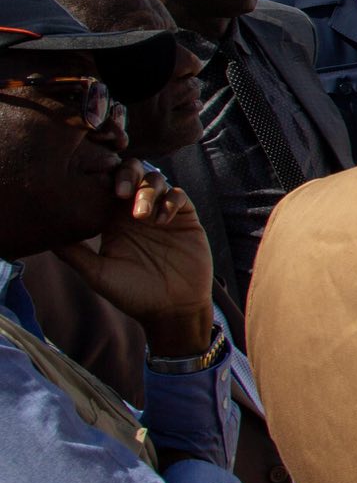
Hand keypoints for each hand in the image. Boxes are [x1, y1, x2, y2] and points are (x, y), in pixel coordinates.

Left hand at [54, 161, 212, 357]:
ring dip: (147, 190)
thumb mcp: (96, 273)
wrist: (172, 309)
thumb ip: (73, 252)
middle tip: (120, 192)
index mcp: (113, 221)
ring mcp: (162, 213)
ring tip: (141, 216)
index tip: (97, 189)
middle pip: (133, 172)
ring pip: (156, 180)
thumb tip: (44, 233)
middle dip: (127, 174)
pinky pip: (179, 195)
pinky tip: (162, 220)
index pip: (107, 185)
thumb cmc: (131, 294)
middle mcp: (137, 212)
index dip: (103, 179)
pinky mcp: (186, 218)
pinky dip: (170, 201)